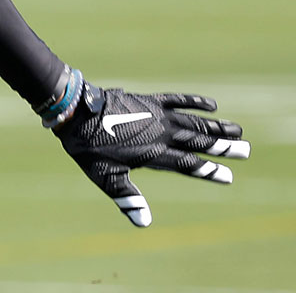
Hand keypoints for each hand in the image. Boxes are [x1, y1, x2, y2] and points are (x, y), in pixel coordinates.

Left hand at [53, 81, 249, 226]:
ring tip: (238, 130)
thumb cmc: (89, 147)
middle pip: (198, 141)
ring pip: (193, 121)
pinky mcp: (150, 100)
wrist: (77, 113)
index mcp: (153, 153)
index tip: (228, 176)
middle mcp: (160, 133)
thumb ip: (128, 198)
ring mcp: (156, 115)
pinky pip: (177, 100)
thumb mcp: (106, 177)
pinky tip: (211, 105)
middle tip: (245, 151)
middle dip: (222, 147)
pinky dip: (194, 102)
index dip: (208, 171)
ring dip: (216, 126)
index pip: (187, 165)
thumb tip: (144, 223)